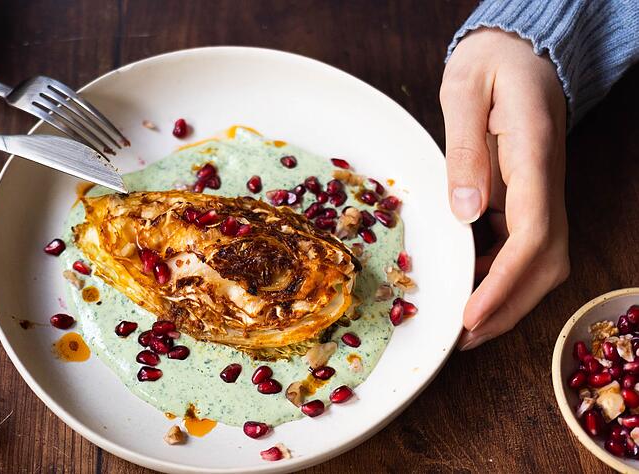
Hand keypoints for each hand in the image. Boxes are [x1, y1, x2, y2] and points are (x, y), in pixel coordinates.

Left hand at [439, 28, 569, 349]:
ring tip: (462, 324)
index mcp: (534, 156)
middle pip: (546, 261)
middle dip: (509, 307)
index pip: (533, 234)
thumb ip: (464, 148)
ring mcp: (541, 192)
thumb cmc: (491, 63)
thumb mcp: (466, 89)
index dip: (505, 282)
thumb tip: (466, 212)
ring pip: (540, 260)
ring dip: (506, 297)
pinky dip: (499, 273)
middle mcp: (546, 181)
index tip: (472, 315)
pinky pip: (523, 246)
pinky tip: (469, 283)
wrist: (519, 51)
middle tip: (463, 338)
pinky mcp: (528, 196)